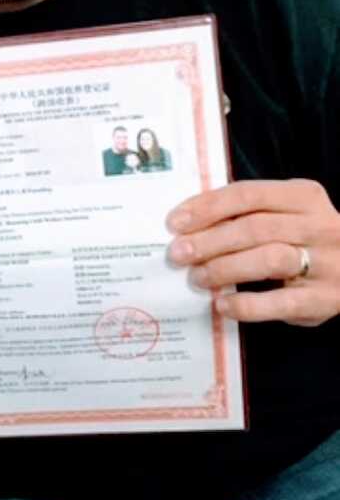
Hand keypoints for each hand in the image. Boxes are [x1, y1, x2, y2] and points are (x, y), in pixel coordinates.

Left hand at [167, 178, 339, 324]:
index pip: (248, 194)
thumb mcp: (288, 215)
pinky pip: (283, 302)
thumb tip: (189, 225)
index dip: (207, 207)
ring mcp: (327, 263)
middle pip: (255, 228)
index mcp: (304, 196)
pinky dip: (248, 304)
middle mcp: (320, 225)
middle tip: (178, 254)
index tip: (175, 222)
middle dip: (209, 240)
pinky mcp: (325, 299)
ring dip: (226, 268)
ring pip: (270, 259)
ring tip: (197, 278)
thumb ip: (249, 215)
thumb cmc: (307, 239)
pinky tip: (223, 305)